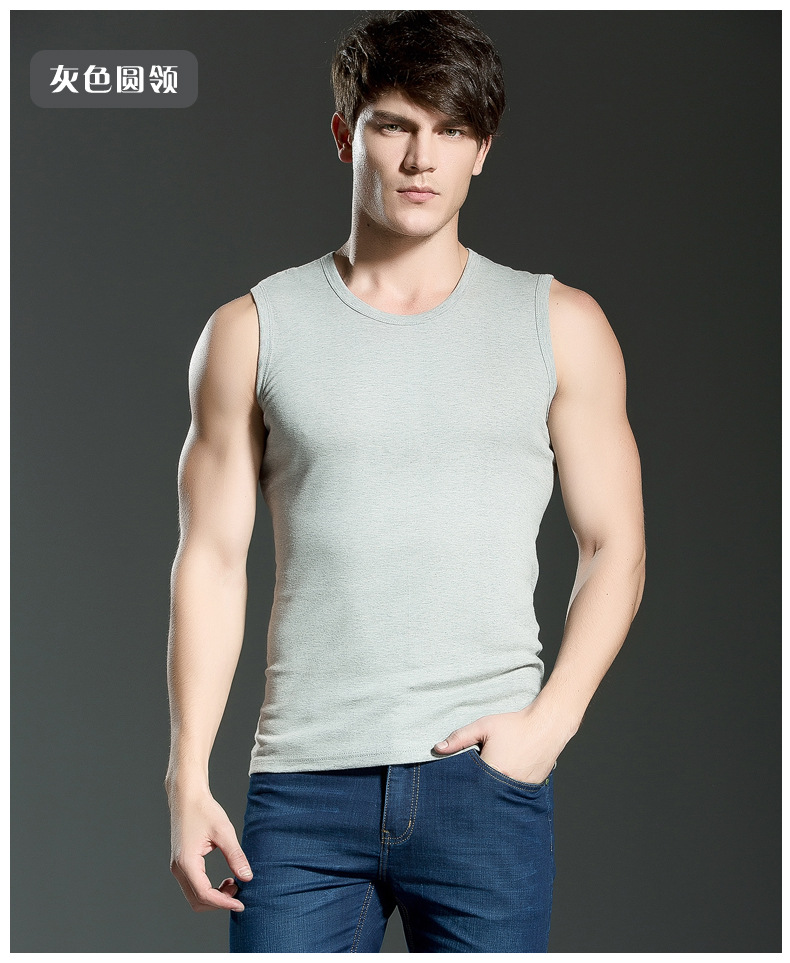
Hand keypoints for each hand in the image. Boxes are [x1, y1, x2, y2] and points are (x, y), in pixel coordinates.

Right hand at [167, 785, 252, 912]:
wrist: (187, 797)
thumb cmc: (204, 810)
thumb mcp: (224, 831)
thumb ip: (235, 856)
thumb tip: (247, 878)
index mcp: (187, 862)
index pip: (204, 894)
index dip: (224, 903)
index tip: (241, 903)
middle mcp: (178, 868)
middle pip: (197, 901)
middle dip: (219, 902)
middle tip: (239, 891)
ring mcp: (178, 867)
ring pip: (194, 896)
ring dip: (214, 896)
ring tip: (234, 882)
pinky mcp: (181, 864)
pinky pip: (193, 886)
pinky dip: (209, 889)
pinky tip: (225, 878)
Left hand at [432, 702, 573, 784]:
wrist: (547, 726)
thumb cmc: (514, 725)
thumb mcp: (484, 726)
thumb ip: (459, 738)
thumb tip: (437, 748)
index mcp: (492, 770)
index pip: (468, 786)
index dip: (460, 786)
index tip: (452, 787)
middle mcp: (506, 785)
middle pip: (482, 796)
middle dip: (473, 794)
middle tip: (467, 790)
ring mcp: (519, 790)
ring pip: (498, 798)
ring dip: (490, 794)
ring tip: (484, 787)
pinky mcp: (530, 790)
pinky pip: (512, 796)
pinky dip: (505, 792)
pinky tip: (500, 784)